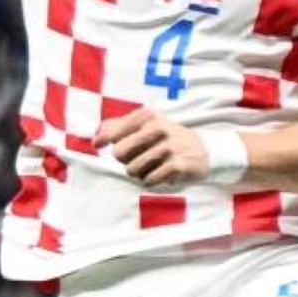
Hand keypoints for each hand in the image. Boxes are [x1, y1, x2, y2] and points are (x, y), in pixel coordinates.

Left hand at [96, 108, 210, 188]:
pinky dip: (151, 181)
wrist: (202, 149)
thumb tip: (95, 141)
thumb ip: (116, 127)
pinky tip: (160, 174)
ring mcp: (169, 146)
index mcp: (147, 116)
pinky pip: (149, 179)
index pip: (113, 134)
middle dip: (125, 160)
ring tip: (151, 167)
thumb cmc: (164, 138)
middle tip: (138, 158)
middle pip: (119, 154)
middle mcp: (158, 128)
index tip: (99, 145)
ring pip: (133, 169)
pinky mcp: (178, 164)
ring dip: (139, 173)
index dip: (104, 141)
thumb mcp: (144, 125)